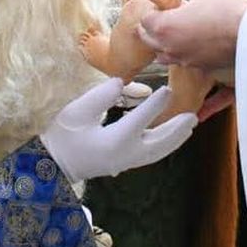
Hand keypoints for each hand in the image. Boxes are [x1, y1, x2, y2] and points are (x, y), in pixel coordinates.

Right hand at [40, 78, 196, 181]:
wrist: (53, 163)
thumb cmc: (62, 135)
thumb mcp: (76, 111)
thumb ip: (100, 96)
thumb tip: (122, 82)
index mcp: (114, 141)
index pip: (141, 120)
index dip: (156, 104)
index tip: (168, 89)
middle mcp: (125, 154)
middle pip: (159, 142)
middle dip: (176, 129)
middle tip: (193, 116)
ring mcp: (126, 162)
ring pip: (158, 152)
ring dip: (174, 139)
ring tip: (190, 126)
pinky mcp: (123, 163)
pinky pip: (151, 155)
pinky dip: (164, 145)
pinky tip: (171, 137)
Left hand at [136, 0, 246, 73]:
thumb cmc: (224, 10)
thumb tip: (190, 0)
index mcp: (165, 26)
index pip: (145, 20)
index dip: (152, 10)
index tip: (160, 5)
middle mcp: (169, 46)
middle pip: (148, 40)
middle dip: (151, 28)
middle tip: (159, 19)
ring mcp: (183, 59)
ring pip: (161, 55)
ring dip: (163, 44)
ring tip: (172, 35)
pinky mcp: (197, 67)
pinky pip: (180, 61)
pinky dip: (180, 53)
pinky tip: (190, 44)